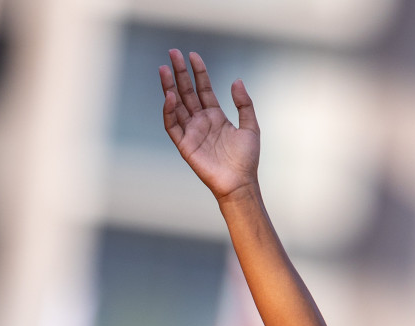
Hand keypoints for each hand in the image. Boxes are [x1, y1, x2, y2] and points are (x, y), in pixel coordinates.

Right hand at [160, 50, 259, 201]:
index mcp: (215, 115)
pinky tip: (170, 96)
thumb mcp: (250, 127)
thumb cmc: (246, 159)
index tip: (193, 55)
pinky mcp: (184, 144)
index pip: (203, 88)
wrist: (240, 182)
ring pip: (176, 104)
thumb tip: (236, 80)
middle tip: (172, 52)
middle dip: (179, 72)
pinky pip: (172, 125)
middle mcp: (201, 121)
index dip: (198, 72)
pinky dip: (169, 111)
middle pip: (186, 92)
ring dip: (169, 86)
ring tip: (164, 68)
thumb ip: (244, 104)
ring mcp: (191, 131)